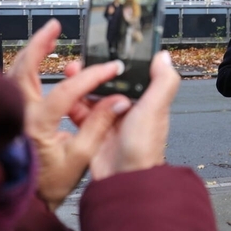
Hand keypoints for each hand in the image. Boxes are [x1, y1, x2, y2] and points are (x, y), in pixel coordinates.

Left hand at [8, 20, 128, 209]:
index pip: (67, 90)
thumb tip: (119, 100)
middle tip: (55, 26)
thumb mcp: (80, 157)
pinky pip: (15, 82)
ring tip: (48, 37)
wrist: (23, 200)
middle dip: (41, 43)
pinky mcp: (11, 115)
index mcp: (38, 124)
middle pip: (24, 68)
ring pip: (16, 72)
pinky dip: (26, 67)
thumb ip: (99, 125)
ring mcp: (12, 113)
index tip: (113, 69)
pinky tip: (37, 61)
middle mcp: (20, 114)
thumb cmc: (48, 184)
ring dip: (32, 52)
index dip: (93, 77)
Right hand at [80, 51, 179, 179]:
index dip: (117, 63)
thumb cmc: (143, 150)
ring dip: (81, 85)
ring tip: (71, 75)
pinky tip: (66, 98)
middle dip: (94, 72)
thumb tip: (164, 57)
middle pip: (108, 83)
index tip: (105, 51)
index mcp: (145, 101)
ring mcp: (109, 120)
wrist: (122, 180)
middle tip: (81, 63)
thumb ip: (162, 82)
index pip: (131, 75)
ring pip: (92, 96)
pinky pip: (80, 113)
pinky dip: (72, 105)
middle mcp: (127, 109)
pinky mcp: (93, 131)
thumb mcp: (155, 109)